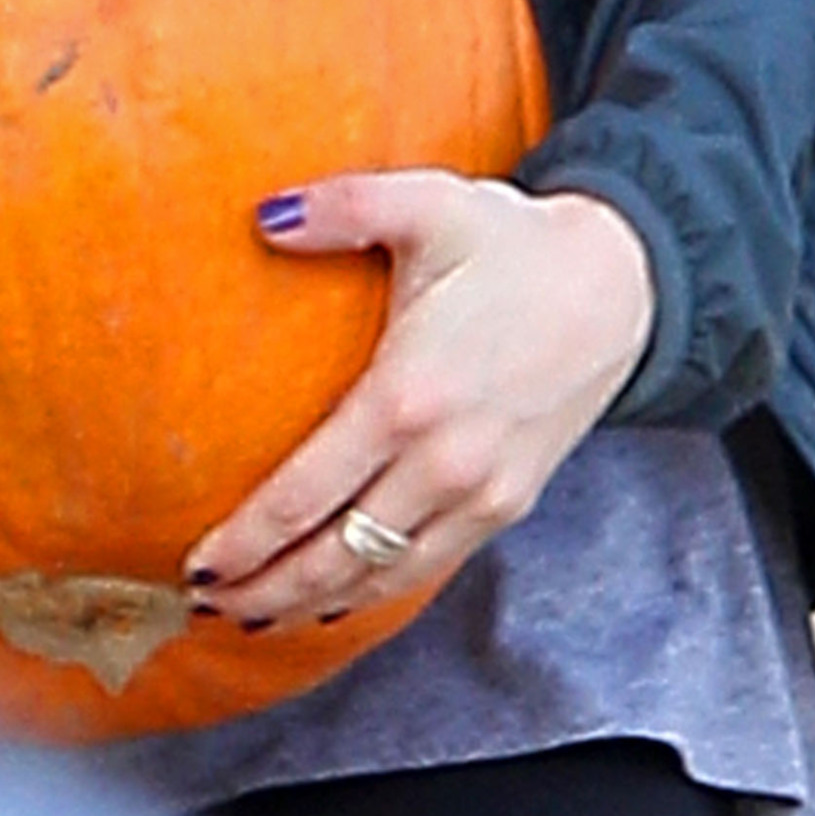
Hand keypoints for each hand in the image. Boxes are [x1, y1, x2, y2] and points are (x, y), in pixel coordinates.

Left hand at [184, 173, 654, 635]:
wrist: (619, 287)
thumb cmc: (515, 244)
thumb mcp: (427, 203)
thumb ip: (341, 207)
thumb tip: (262, 215)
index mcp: (407, 396)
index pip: (305, 494)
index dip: (245, 539)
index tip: (195, 561)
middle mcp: (444, 463)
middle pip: (334, 557)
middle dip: (264, 589)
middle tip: (203, 603)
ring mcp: (481, 494)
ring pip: (380, 579)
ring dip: (311, 604)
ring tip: (253, 612)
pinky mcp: (509, 505)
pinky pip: (427, 569)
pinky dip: (374, 593)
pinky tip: (336, 598)